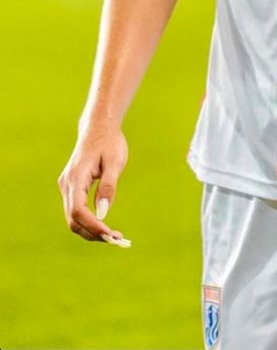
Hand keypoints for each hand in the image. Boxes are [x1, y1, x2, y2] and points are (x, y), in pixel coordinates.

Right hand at [58, 121, 129, 244]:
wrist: (99, 127)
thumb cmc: (109, 142)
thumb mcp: (115, 161)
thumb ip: (108, 186)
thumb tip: (103, 213)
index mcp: (76, 176)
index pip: (78, 210)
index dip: (92, 226)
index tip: (110, 235)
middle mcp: (67, 184)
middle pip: (73, 219)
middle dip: (93, 233)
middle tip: (117, 240)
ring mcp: (67, 186)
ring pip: (73, 218)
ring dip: (91, 231)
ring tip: (114, 236)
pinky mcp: (71, 188)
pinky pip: (76, 211)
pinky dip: (88, 222)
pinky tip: (104, 226)